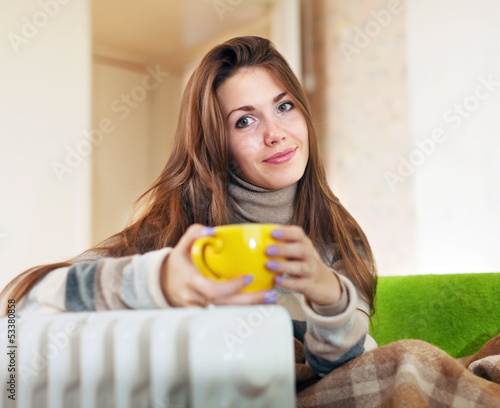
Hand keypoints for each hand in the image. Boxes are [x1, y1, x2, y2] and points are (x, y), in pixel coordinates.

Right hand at [160, 224, 276, 306]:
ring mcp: (200, 309)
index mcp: (191, 281)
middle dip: (250, 301)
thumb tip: (212, 230)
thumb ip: (195, 233)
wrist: (163, 284)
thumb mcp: (182, 246)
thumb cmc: (177, 264)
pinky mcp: (205, 314)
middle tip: (270, 293)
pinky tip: (259, 305)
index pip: (213, 289)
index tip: (249, 277)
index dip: (232, 286)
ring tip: (270, 299)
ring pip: (228, 314)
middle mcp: (196, 298)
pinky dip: (243, 311)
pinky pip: (225, 316)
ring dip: (251, 308)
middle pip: (225, 306)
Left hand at [264, 225, 341, 305]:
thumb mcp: (297, 252)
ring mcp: (310, 270)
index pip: (298, 233)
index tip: (272, 233)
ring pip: (299, 267)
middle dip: (283, 249)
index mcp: (304, 243)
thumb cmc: (303, 264)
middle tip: (267, 250)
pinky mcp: (309, 285)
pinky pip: (298, 283)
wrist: (324, 283)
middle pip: (300, 249)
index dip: (286, 232)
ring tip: (268, 265)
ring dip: (283, 265)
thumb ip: (283, 245)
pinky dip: (287, 282)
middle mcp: (309, 255)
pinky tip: (276, 280)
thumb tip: (256, 240)